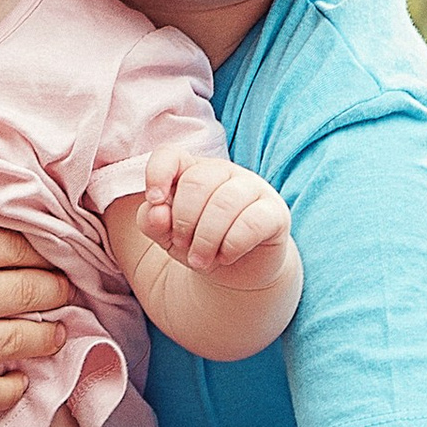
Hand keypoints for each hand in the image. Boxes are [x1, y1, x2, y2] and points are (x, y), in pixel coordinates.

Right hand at [0, 154, 69, 413]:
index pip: (23, 246)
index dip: (45, 248)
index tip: (51, 251)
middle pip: (34, 291)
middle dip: (56, 288)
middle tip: (62, 288)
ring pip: (22, 340)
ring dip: (49, 334)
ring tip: (58, 331)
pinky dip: (12, 386)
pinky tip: (20, 377)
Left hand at [139, 148, 296, 289]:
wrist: (239, 272)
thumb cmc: (199, 245)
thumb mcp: (168, 236)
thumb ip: (152, 221)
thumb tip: (157, 211)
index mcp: (193, 170)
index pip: (171, 155)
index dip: (158, 173)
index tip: (155, 200)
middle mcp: (225, 172)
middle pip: (196, 182)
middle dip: (183, 221)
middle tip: (182, 245)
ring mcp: (253, 188)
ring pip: (224, 202)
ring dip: (205, 239)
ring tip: (200, 261)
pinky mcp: (275, 212)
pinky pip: (251, 222)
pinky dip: (231, 245)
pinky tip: (225, 256)